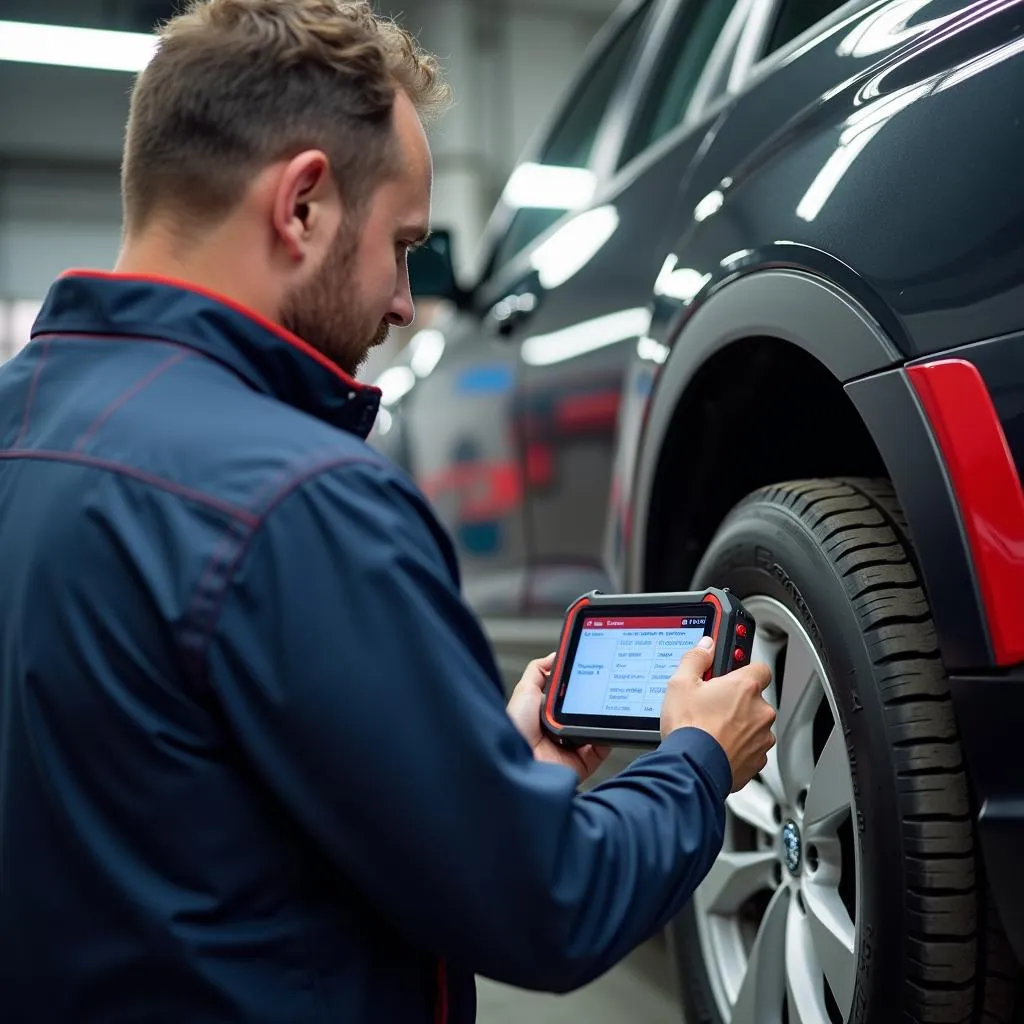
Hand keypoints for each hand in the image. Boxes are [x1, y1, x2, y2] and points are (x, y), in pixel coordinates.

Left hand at [507, 653, 611, 782]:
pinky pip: (601, 749)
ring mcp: (570, 748)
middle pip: (584, 712)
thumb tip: (555, 656)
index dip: (579, 686)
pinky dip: (606, 739)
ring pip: (595, 729)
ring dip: (599, 719)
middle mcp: (558, 732)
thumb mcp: (524, 690)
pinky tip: (603, 728)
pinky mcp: (580, 763)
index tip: (591, 673)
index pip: (568, 697)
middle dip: (592, 701)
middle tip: (599, 689)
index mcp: (545, 715)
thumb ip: (538, 671)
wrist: (518, 761)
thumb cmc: (514, 729)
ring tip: (600, 709)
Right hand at [661, 637, 775, 792]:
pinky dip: (738, 748)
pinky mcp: (758, 761)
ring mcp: (761, 738)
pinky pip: (751, 749)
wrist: (692, 769)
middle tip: (712, 706)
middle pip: (754, 699)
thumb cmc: (688, 728)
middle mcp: (760, 711)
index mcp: (745, 687)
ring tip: (712, 730)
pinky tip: (717, 748)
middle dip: (737, 702)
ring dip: (739, 726)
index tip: (731, 676)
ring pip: (754, 725)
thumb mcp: (680, 683)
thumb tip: (705, 646)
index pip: (760, 668)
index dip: (745, 671)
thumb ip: (696, 659)